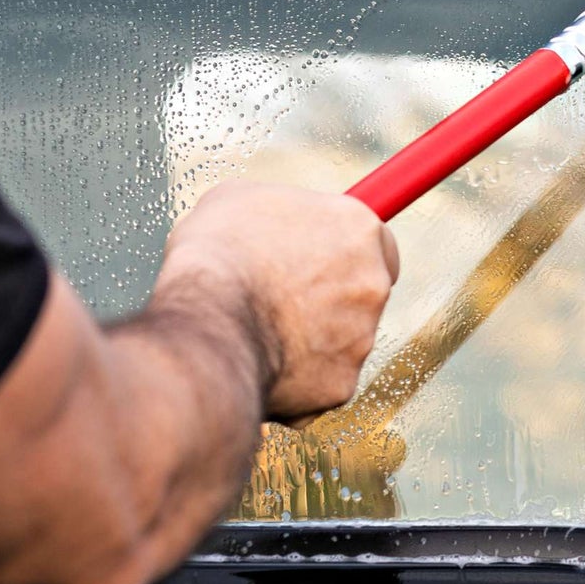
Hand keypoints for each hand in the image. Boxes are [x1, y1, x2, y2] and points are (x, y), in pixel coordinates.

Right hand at [156, 182, 398, 424]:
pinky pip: (320, 382)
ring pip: (342, 341)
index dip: (348, 253)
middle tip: (284, 299)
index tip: (327, 259)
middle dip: (332, 298)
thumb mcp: (236, 200)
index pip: (377, 241)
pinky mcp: (342, 383)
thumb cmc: (216, 255)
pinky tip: (259, 363)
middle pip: (364, 292)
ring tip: (258, 331)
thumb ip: (275, 207)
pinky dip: (295, 378)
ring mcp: (362, 336)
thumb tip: (266, 220)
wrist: (207, 323)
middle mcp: (373, 282)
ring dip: (310, 339)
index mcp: (357, 228)